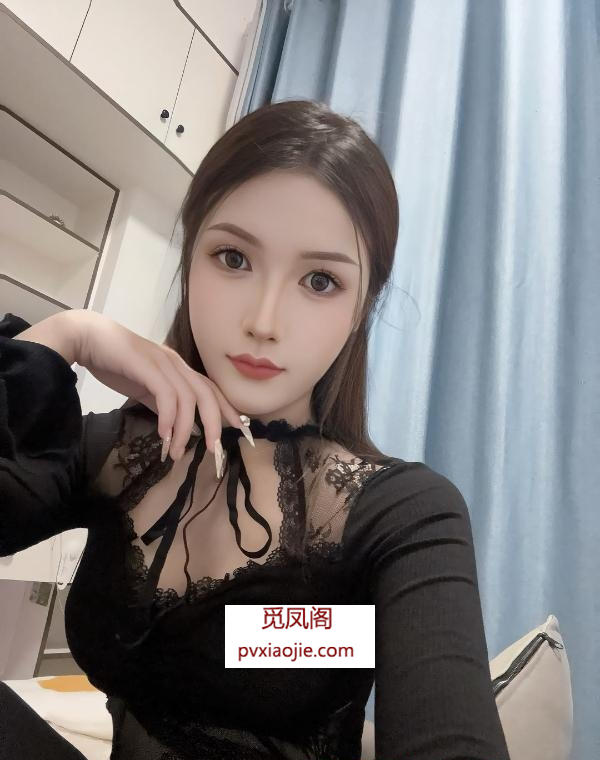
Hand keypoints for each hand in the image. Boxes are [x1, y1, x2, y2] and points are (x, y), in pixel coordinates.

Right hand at [74, 310, 245, 461]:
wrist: (87, 338)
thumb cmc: (115, 362)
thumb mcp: (144, 387)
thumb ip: (161, 403)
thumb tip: (174, 425)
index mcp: (178, 368)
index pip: (211, 389)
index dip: (227, 409)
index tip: (240, 430)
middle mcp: (176, 363)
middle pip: (207, 394)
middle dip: (215, 423)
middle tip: (213, 450)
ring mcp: (163, 363)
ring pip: (188, 398)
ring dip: (185, 429)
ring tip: (175, 451)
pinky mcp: (147, 366)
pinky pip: (166, 395)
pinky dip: (169, 417)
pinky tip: (163, 434)